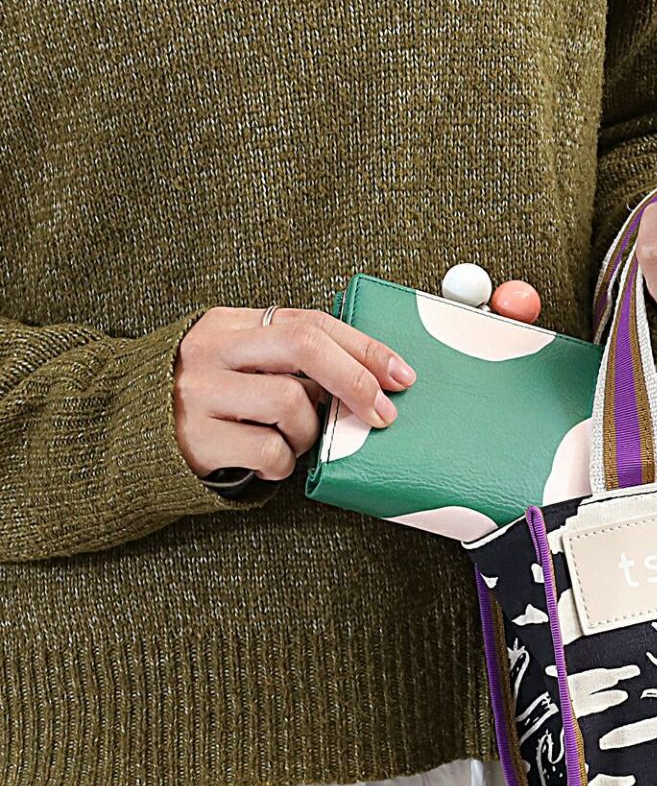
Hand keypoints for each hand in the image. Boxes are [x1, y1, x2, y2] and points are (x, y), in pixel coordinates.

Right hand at [174, 307, 416, 481]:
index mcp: (231, 324)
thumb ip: (289, 358)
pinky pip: (269, 451)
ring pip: (290, 403)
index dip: (364, 348)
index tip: (400, 375)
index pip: (311, 322)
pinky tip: (268, 462)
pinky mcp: (196, 438)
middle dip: (355, 380)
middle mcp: (213, 351)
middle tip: (381, 414)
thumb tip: (370, 378)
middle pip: (304, 346)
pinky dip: (283, 463)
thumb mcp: (240, 362)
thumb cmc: (208, 399)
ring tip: (292, 440)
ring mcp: (201, 393)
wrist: (128, 433)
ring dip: (309, 431)